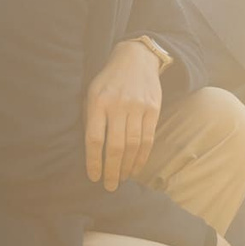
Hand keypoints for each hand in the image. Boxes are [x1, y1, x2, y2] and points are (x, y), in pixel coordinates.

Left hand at [84, 39, 164, 189]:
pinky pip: (148, 139)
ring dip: (127, 166)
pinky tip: (136, 168)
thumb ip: (91, 118)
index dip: (93, 161)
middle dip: (112, 170)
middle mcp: (118, 105)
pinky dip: (142, 157)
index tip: (93, 177)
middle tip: (110, 186)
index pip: (94, 139)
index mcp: (97, 102)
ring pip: (133, 145)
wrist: (136, 59)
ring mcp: (137, 107)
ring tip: (122, 178)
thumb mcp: (92, 93)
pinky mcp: (153, 109)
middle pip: (115, 146)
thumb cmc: (108, 81)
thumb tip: (91, 152)